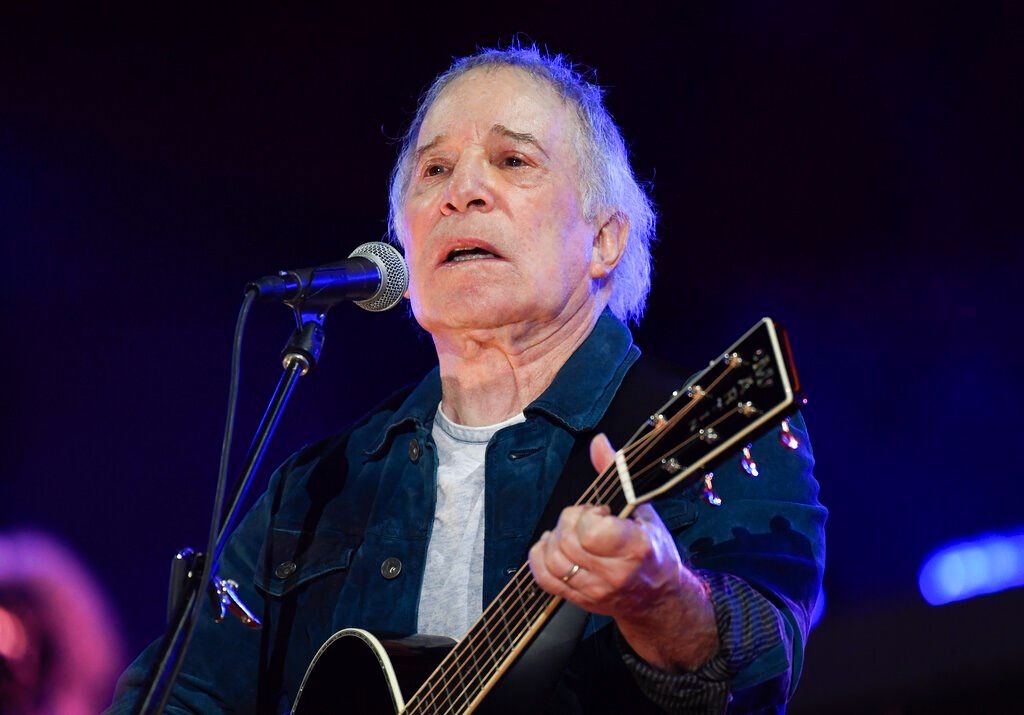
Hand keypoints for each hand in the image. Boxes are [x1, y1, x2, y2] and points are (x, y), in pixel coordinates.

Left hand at [527, 433, 718, 671]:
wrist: (658, 598)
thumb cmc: (653, 550)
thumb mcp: (643, 509)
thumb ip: (616, 474)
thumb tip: (598, 442)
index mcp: (636, 548)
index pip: (592, 532)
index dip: (588, 515)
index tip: (601, 512)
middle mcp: (614, 574)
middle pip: (567, 541)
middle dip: (570, 521)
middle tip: (587, 520)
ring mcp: (595, 590)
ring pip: (553, 559)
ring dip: (556, 538)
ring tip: (573, 533)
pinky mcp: (579, 600)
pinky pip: (544, 579)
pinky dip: (540, 558)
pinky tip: (554, 546)